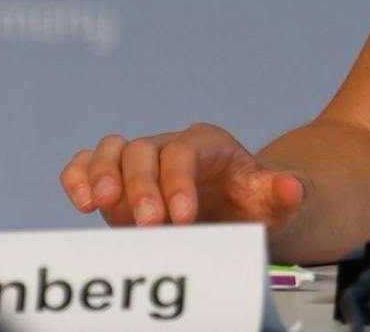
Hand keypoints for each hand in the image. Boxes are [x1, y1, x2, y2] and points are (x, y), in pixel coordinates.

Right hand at [60, 122, 305, 229]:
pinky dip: (78, 177)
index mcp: (209, 143)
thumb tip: (291, 187)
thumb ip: (283, 194)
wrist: (238, 210)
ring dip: (102, 176)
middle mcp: (170, 145)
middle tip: (151, 226)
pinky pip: (87, 165)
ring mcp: (142, 162)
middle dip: (141, 188)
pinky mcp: (118, 181)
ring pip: (112, 150)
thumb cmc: (253, 203)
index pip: (184, 152)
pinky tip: (81, 202)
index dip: (178, 183)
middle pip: (143, 150)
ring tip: (102, 206)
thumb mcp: (275, 201)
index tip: (183, 218)